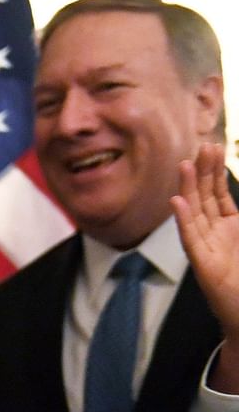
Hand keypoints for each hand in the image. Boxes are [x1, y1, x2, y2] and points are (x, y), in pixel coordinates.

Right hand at [172, 143, 238, 391]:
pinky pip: (191, 238)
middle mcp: (215, 234)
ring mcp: (207, 248)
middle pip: (205, 197)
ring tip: (185, 165)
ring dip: (189, 189)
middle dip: (203, 172)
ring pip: (195, 213)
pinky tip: (177, 202)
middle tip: (201, 146)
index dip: (215, 170)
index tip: (211, 147)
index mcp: (230, 226)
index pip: (219, 192)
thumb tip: (237, 204)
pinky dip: (184, 220)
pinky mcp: (204, 265)